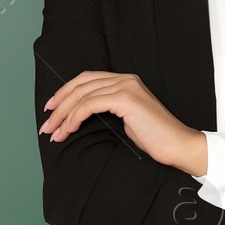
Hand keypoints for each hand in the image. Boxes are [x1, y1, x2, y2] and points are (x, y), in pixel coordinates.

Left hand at [40, 71, 202, 171]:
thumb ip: (106, 110)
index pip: (86, 79)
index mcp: (125, 80)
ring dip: (63, 115)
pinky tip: (69, 129)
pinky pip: (90, 104)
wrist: (178, 146)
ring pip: (82, 95)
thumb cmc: (154, 138)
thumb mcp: (125, 120)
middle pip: (80, 84)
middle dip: (59, 104)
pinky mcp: (126, 99)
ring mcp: (126, 86)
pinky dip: (75, 117)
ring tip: (54, 132)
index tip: (51, 109)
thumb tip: (77, 116)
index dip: (65, 92)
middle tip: (46, 124)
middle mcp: (125, 79)